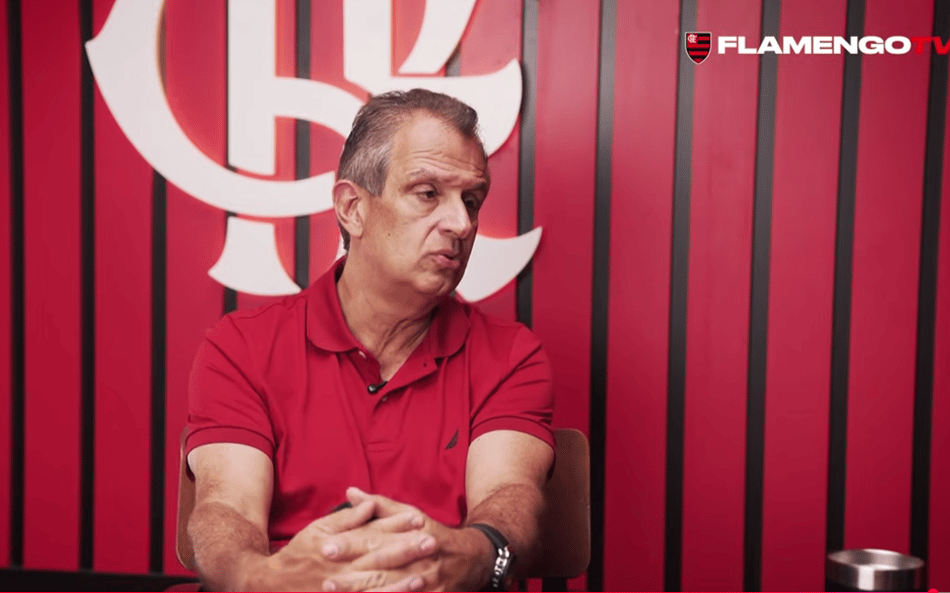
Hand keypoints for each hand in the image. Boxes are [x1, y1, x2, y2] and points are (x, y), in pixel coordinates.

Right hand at [247, 499, 436, 590]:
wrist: (273, 586)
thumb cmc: (299, 554)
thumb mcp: (318, 529)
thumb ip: (346, 518)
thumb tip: (368, 504)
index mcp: (338, 546)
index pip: (372, 533)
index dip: (396, 526)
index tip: (419, 520)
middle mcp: (342, 569)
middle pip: (378, 559)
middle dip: (405, 551)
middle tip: (431, 543)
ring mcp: (343, 591)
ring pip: (375, 586)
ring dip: (399, 583)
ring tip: (423, 576)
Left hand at [318, 488, 494, 591]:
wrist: (474, 558)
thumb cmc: (434, 534)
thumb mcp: (411, 515)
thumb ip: (379, 506)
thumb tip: (350, 492)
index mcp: (413, 533)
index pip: (377, 539)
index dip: (352, 544)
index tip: (327, 547)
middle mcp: (421, 558)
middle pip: (383, 568)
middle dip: (354, 576)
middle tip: (326, 579)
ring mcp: (429, 582)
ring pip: (393, 590)